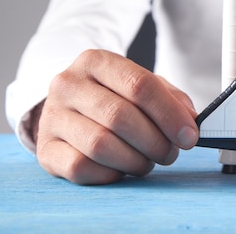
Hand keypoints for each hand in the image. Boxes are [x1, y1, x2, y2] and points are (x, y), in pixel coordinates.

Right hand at [35, 49, 198, 184]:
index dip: (169, 114)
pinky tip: (121, 168)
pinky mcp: (45, 149)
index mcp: (95, 61)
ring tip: (147, 161)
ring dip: (135, 160)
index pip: (139, 85)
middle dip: (155, 141)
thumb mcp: (142, 85)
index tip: (189, 136)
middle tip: (170, 153)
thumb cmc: (113, 96)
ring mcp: (52, 116)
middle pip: (120, 117)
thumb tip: (190, 121)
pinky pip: (81, 167)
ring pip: (100, 145)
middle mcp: (68, 84)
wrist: (69, 106)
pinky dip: (110, 173)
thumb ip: (170, 98)